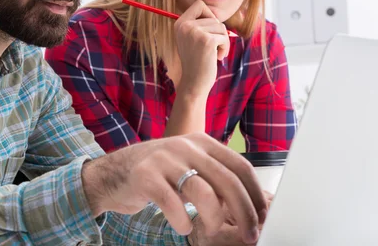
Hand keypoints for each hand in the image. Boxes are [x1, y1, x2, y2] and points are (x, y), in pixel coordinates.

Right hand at [82, 133, 266, 244]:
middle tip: (250, 234)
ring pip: (204, 193)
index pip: (240, 166)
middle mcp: (185, 147)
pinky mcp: (146, 177)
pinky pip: (173, 205)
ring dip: (214, 219)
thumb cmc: (158, 174)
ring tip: (210, 229)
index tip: (262, 216)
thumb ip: (216, 179)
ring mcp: (165, 160)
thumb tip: (253, 205)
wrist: (114, 173)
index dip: (255, 194)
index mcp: (201, 142)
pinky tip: (181, 225)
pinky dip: (182, 222)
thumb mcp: (190, 167)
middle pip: (227, 180)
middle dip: (244, 212)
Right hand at [174, 0, 230, 96]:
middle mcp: (185, 26)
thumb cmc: (196, 62)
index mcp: (180, 24)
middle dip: (218, 32)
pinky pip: (224, 37)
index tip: (210, 30)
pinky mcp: (206, 41)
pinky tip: (218, 57)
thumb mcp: (192, 40)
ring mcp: (195, 32)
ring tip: (215, 54)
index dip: (209, 14)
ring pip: (221, 27)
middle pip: (213, 17)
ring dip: (223, 41)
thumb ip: (199, 26)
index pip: (199, 4)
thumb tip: (217, 16)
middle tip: (214, 46)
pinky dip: (225, 48)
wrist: (193, 83)